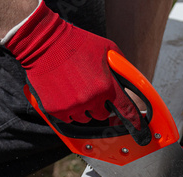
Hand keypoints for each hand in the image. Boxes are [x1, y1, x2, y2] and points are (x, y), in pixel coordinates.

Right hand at [5, 1, 150, 144]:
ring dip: (83, 108)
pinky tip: (63, 94)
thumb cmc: (75, 42)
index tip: (138, 128)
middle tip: (90, 90)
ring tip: (74, 89)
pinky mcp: (56, 110)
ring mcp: (72, 107)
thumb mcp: (106, 48)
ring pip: (84, 118)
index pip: (126, 109)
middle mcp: (90, 99)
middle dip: (99, 105)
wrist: (44, 43)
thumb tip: (128, 77)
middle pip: (102, 115)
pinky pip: (67, 119)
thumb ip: (120, 65)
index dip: (133, 120)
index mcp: (106, 86)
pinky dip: (67, 110)